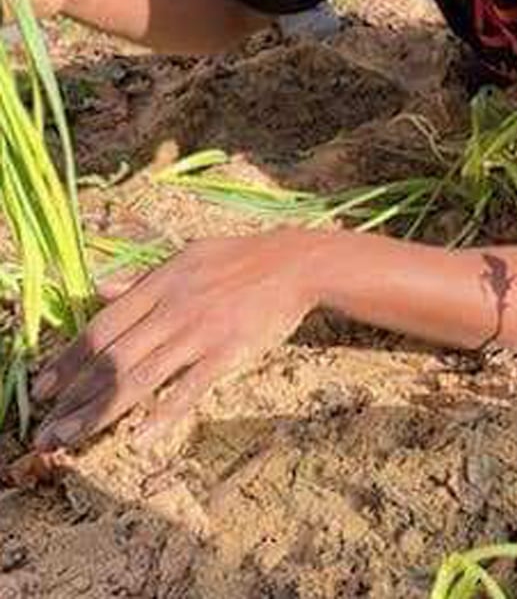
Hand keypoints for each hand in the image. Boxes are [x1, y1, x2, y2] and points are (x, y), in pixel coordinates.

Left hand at [32, 231, 325, 451]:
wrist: (293, 263)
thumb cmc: (238, 259)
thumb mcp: (186, 258)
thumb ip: (141, 279)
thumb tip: (99, 289)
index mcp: (159, 284)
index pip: (101, 327)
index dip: (67, 360)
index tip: (41, 388)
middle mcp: (172, 308)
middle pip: (112, 358)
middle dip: (73, 398)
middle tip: (45, 433)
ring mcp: (199, 331)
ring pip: (140, 377)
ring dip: (101, 411)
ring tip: (72, 439)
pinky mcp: (227, 351)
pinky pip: (189, 387)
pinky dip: (164, 413)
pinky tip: (140, 437)